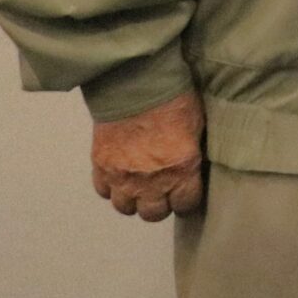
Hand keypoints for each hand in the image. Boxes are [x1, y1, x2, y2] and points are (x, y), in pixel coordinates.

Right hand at [91, 90, 204, 221]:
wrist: (136, 83)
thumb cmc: (173, 99)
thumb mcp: (197, 126)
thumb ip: (192, 153)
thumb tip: (193, 166)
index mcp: (181, 170)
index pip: (185, 205)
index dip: (187, 200)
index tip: (186, 193)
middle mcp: (151, 181)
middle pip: (153, 214)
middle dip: (160, 205)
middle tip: (163, 191)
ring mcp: (123, 177)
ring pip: (125, 208)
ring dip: (133, 199)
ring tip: (140, 186)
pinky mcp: (101, 167)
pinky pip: (104, 191)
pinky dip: (111, 187)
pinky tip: (120, 175)